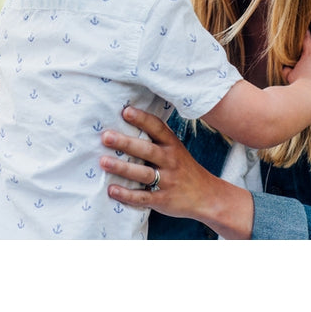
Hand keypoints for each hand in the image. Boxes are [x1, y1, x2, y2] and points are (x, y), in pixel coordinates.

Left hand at [99, 107, 246, 229]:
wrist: (207, 196)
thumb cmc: (183, 167)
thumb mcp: (175, 149)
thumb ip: (155, 138)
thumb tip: (126, 117)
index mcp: (172, 145)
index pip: (157, 128)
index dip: (141, 119)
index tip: (125, 111)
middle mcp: (170, 161)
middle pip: (147, 150)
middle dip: (126, 143)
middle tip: (105, 136)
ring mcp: (167, 181)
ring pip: (144, 174)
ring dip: (122, 168)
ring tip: (103, 162)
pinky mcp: (163, 200)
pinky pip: (144, 197)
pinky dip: (127, 195)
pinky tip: (111, 190)